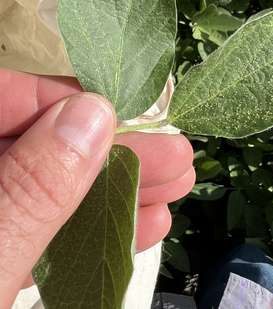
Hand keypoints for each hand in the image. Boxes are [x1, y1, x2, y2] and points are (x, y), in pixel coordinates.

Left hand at [0, 70, 193, 306]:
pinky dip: (94, 226)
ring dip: (113, 187)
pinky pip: (47, 228)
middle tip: (173, 155)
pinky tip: (141, 223)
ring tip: (174, 186)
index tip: (124, 115)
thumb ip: (28, 192)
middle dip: (109, 150)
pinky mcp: (0, 253)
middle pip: (36, 145)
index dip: (62, 102)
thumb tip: (92, 115)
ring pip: (49, 188)